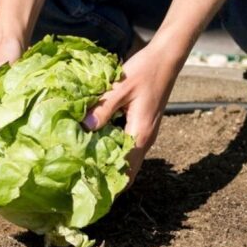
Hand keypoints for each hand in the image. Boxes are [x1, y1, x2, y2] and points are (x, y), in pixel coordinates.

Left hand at [82, 41, 182, 183]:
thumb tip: (84, 127)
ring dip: (110, 159)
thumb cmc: (145, 71)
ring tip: (84, 159)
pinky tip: (96, 138)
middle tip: (81, 174)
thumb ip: (103, 108)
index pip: (126, 172)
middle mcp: (145, 138)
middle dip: (106, 174)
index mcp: (140, 133)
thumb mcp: (121, 88)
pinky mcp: (144, 123)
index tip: (89, 188)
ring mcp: (146, 131)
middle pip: (126, 168)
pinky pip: (128, 142)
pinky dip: (114, 146)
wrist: (166, 58)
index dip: (110, 184)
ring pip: (127, 156)